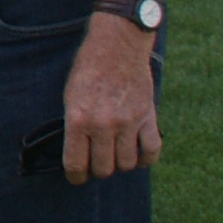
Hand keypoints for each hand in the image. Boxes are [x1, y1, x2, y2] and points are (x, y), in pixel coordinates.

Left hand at [60, 15, 160, 180]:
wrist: (117, 45)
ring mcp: (128, 122)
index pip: (76, 165)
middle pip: (104, 169)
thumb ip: (75, 126)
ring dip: (121, 163)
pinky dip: (146, 157)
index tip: (78, 177)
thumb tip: (79, 153)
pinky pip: (151, 151)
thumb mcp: (71, 96)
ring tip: (116, 153)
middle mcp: (103, 125)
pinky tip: (138, 151)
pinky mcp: (147, 117)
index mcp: (79, 120)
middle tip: (98, 161)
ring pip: (127, 164)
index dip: (76, 177)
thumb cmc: (89, 69)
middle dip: (98, 170)